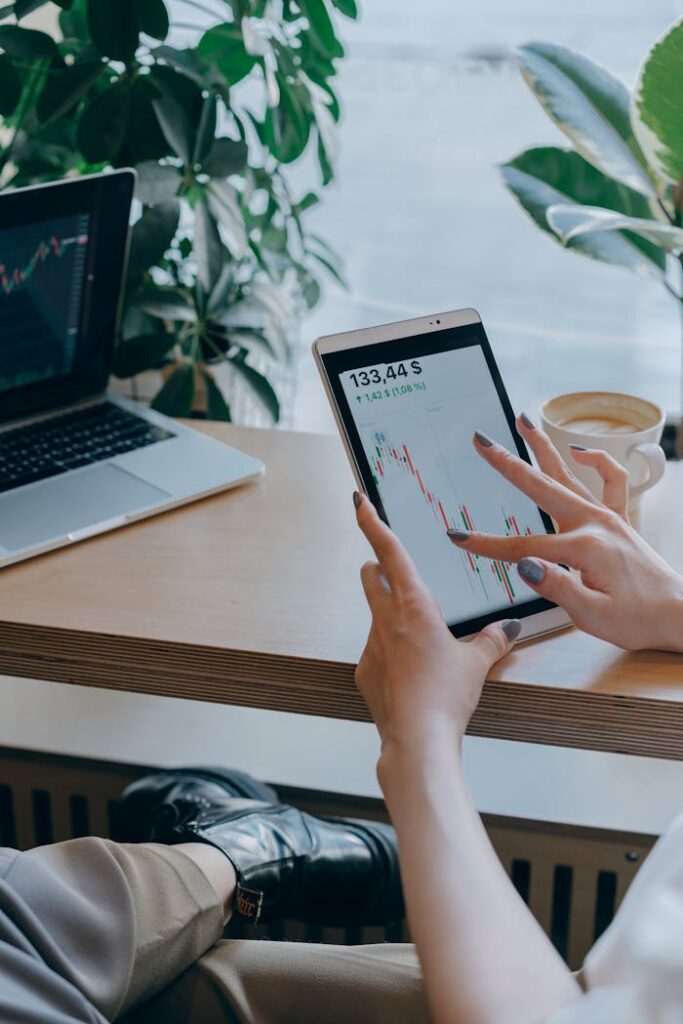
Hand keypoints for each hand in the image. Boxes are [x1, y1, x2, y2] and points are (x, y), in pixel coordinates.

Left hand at [353, 492, 519, 753]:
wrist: (418, 739)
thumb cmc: (447, 696)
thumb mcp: (477, 663)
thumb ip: (491, 641)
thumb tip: (508, 629)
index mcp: (414, 606)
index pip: (389, 552)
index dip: (372, 523)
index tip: (359, 502)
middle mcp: (385, 619)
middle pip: (371, 576)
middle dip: (379, 568)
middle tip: (395, 573)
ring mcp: (370, 645)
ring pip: (375, 614)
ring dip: (391, 615)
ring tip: (421, 641)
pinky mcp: (364, 671)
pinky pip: (375, 649)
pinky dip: (390, 651)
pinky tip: (411, 674)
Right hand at [448, 417, 682, 651]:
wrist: (679, 616)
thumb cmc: (637, 620)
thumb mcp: (592, 615)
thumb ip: (557, 586)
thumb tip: (524, 565)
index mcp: (584, 548)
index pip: (523, 547)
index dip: (487, 545)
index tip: (458, 537)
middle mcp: (595, 524)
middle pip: (540, 488)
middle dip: (507, 463)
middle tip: (482, 441)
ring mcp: (608, 518)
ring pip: (569, 474)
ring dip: (544, 447)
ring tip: (523, 420)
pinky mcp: (619, 520)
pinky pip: (611, 481)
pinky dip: (597, 461)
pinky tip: (579, 451)